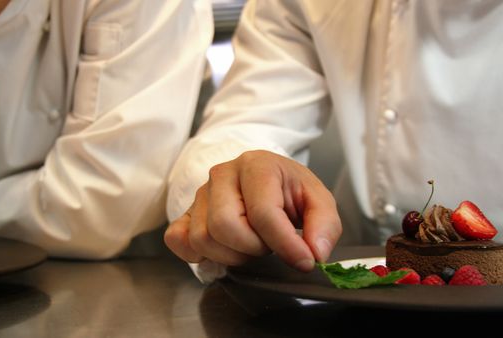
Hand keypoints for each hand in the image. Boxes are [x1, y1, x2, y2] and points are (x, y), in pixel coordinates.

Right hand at [165, 150, 341, 271]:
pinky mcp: (187, 213)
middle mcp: (223, 175)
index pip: (263, 212)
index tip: (303, 261)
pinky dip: (196, 254)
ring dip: (231, 254)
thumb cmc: (289, 190)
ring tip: (249, 245)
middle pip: (224, 226)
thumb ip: (325, 225)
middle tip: (267, 244)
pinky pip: (177, 239)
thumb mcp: (318, 200)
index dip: (284, 244)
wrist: (266, 179)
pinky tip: (221, 250)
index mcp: (257, 165)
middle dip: (252, 247)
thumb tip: (315, 252)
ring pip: (203, 238)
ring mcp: (201, 194)